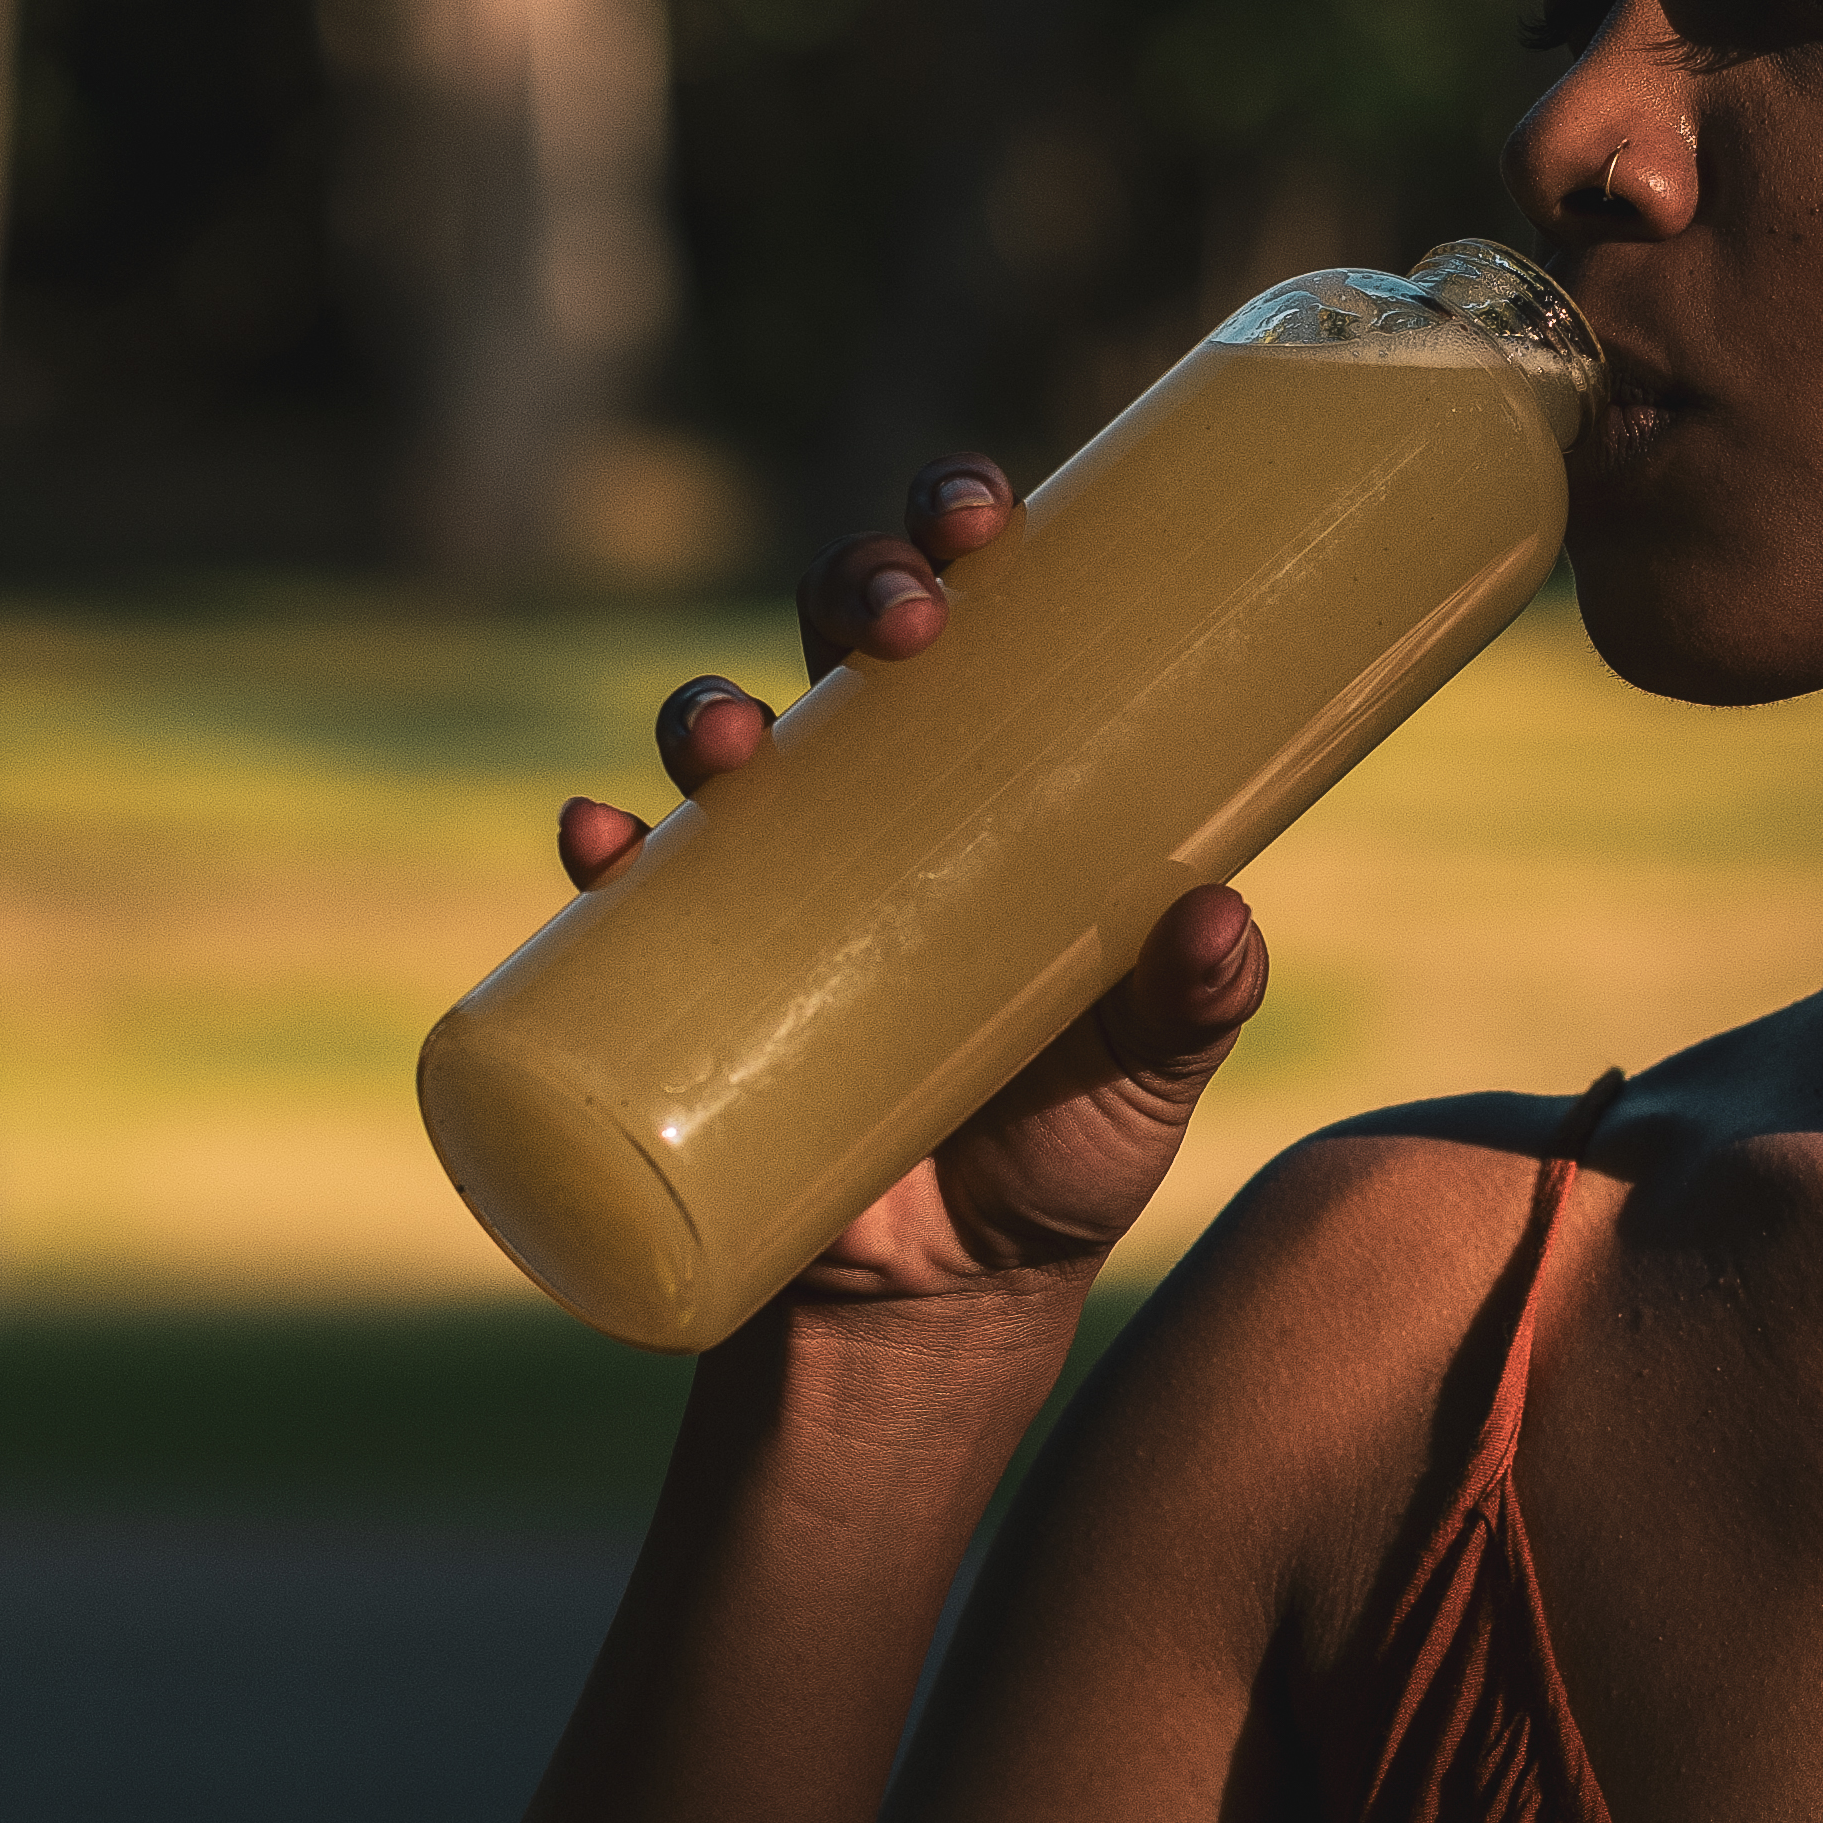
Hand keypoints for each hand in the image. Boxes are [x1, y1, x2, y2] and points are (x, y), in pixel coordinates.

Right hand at [551, 461, 1270, 1314]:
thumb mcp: (1149, 1076)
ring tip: (736, 743)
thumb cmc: (1056, 1152)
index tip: (987, 517)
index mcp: (988, 773)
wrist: (944, 1305)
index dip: (956, 527)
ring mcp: (769, 880)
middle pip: (837, 632)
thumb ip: (1197, 1003)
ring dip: (709, 708)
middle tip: (905, 617)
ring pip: (719, 736)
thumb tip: (1221, 920)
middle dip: (854, 583)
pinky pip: (619, 894)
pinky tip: (603, 843)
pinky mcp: (689, 978)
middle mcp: (870, 799)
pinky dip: (601, 851)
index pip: (969, 604)